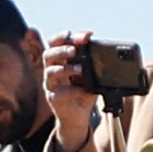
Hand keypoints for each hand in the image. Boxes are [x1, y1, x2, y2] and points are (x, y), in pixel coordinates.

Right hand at [38, 34, 102, 151]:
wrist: (78, 118)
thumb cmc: (82, 94)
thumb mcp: (91, 78)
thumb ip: (94, 66)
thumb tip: (104, 54)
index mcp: (59, 63)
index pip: (54, 45)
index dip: (61, 37)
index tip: (71, 33)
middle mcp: (51, 72)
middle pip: (48, 55)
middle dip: (61, 50)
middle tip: (74, 50)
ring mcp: (50, 86)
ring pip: (51, 72)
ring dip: (66, 68)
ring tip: (80, 69)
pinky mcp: (53, 100)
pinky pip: (58, 93)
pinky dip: (71, 90)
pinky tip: (81, 89)